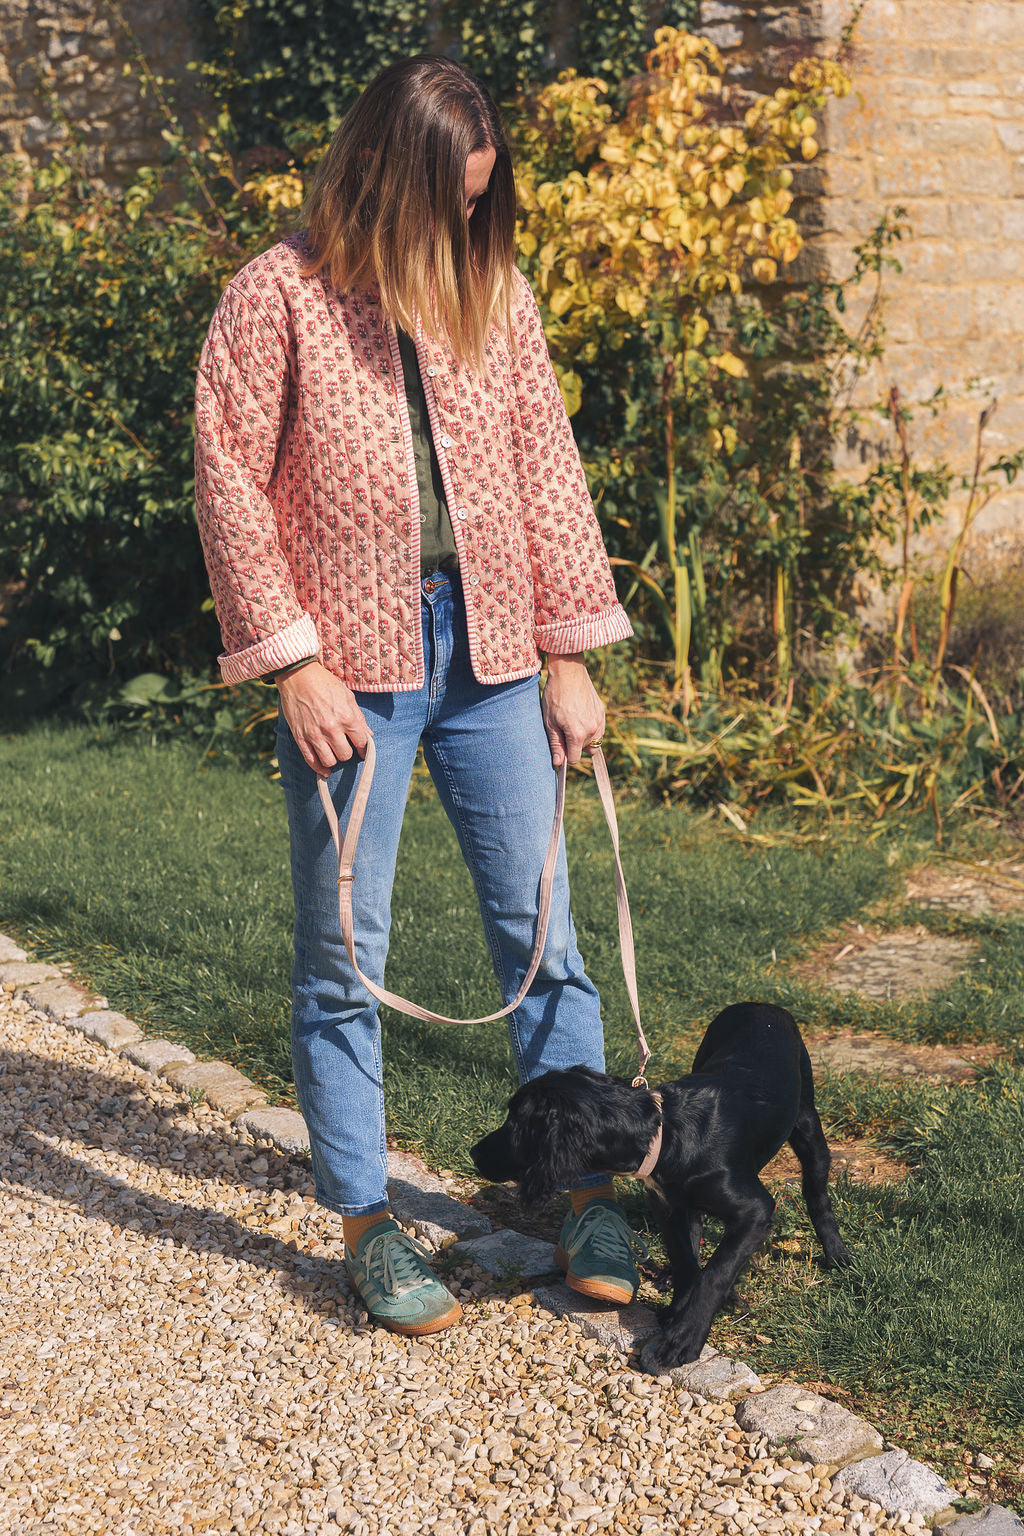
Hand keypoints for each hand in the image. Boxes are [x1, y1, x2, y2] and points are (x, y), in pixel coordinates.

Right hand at [276, 661, 372, 775]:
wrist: (297, 676)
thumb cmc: (325, 683)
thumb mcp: (348, 696)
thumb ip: (359, 718)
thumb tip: (369, 735)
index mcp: (346, 718)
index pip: (361, 743)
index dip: (364, 748)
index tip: (362, 750)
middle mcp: (331, 729)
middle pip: (345, 755)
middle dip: (347, 752)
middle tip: (345, 746)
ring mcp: (314, 734)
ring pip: (329, 761)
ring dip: (334, 759)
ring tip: (333, 752)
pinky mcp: (300, 737)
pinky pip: (311, 760)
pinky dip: (319, 768)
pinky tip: (324, 770)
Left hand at [541, 653, 604, 767]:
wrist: (569, 673)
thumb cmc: (555, 696)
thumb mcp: (549, 722)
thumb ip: (556, 744)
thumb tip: (558, 763)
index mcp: (578, 734)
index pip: (575, 759)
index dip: (565, 755)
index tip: (559, 745)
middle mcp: (593, 730)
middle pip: (584, 750)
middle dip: (574, 744)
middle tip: (563, 727)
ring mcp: (600, 721)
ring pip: (593, 740)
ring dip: (583, 737)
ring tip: (571, 721)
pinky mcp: (602, 712)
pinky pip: (598, 729)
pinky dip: (590, 727)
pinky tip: (579, 715)